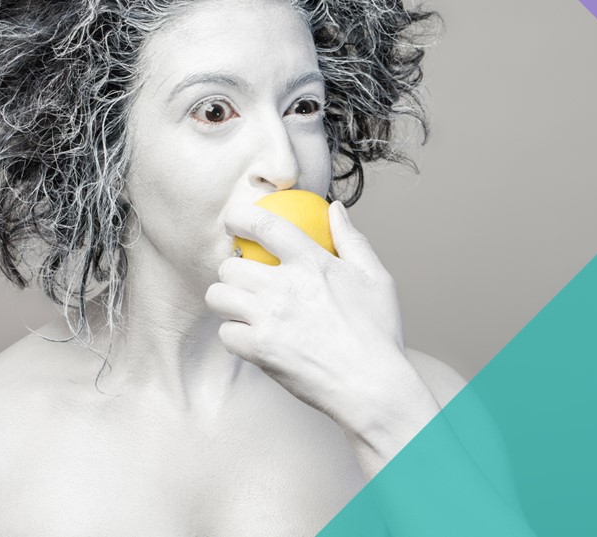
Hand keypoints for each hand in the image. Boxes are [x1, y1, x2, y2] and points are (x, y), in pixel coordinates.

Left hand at [205, 200, 415, 427]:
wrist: (372, 387)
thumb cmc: (377, 333)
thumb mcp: (376, 278)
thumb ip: (352, 239)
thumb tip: (336, 210)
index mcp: (312, 262)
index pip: (264, 225)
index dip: (241, 216)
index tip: (234, 219)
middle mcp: (284, 287)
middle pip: (230, 264)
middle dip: (233, 268)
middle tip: (245, 276)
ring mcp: (268, 319)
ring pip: (219, 296)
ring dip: (228, 299)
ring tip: (244, 305)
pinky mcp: (259, 350)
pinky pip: (226, 333)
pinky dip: (235, 334)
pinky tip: (253, 335)